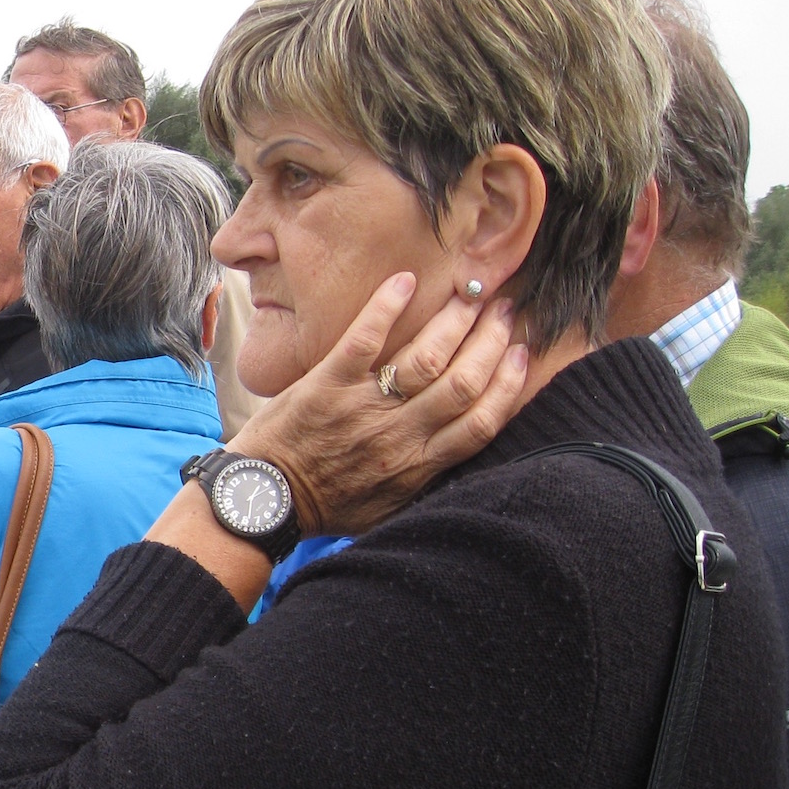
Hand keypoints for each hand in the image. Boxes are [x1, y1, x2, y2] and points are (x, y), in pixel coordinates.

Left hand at [228, 272, 528, 537]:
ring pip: (426, 357)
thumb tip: (462, 455)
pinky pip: (365, 338)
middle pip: (463, 381)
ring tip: (471, 293)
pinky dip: (386, 307)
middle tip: (505, 309)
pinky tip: (405, 281)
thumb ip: (426, 481)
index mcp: (419, 465)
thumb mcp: (388, 508)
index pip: (482, 421)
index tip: (522, 353)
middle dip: (491, 340)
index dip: (508, 383)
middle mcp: (399, 435)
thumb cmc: (326, 505)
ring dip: (454, 321)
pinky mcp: (327, 385)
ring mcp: (364, 407)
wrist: (266, 499)